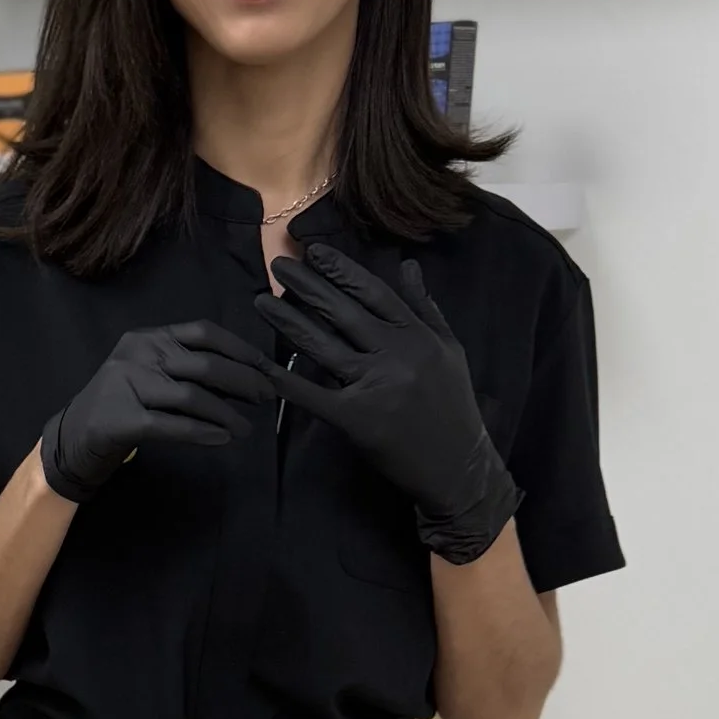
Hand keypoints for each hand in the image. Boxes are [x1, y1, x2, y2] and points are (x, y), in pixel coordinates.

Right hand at [38, 320, 278, 506]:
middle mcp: (139, 354)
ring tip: (245, 428)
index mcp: (149, 337)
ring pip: (192, 396)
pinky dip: (202, 432)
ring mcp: (129, 385)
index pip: (204, 333)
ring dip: (227, 413)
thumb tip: (242, 377)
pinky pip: (173, 425)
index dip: (239, 349)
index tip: (264, 367)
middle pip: (204, 364)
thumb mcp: (149, 372)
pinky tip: (221, 438)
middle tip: (264, 397)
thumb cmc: (122, 403)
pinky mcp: (124, 419)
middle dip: (242, 381)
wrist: (73, 435)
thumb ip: (185, 367)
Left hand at [255, 244, 518, 564]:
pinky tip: (260, 365)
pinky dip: (285, 380)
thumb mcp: (449, 349)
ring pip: (324, 346)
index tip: (314, 252)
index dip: (342, 270)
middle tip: (277, 265)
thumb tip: (408, 264)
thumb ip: (425, 306)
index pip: (374, 293)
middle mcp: (397, 356)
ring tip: (260, 302)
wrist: (458, 466)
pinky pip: (313, 395)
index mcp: (418, 336)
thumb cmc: (452, 406)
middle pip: (344, 313)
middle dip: (308, 287)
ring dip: (289, 322)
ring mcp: (376, 387)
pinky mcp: (356, 420)